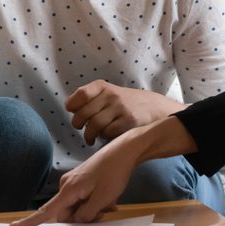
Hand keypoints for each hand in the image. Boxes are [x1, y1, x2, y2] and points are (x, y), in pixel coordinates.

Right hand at [10, 139, 136, 225]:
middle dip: (84, 217)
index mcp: (69, 189)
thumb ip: (86, 214)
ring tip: (110, 202)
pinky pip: (83, 199)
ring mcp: (74, 182)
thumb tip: (75, 221)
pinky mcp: (81, 180)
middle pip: (68, 213)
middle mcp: (67, 184)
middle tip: (105, 210)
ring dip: (93, 209)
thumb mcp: (102, 198)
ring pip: (78, 207)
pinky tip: (109, 199)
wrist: (124, 151)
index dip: (30, 222)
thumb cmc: (114, 172)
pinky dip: (95, 202)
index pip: (46, 211)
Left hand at [65, 80, 184, 144]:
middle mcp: (111, 95)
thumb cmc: (123, 104)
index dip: (72, 106)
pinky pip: (108, 133)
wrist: (154, 107)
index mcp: (102, 86)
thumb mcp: (107, 93)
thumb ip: (89, 99)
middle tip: (82, 128)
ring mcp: (121, 108)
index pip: (80, 95)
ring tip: (90, 138)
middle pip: (83, 114)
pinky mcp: (129, 121)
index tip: (73, 112)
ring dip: (89, 135)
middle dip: (78, 125)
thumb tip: (70, 108)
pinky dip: (104, 137)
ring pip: (94, 125)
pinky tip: (107, 137)